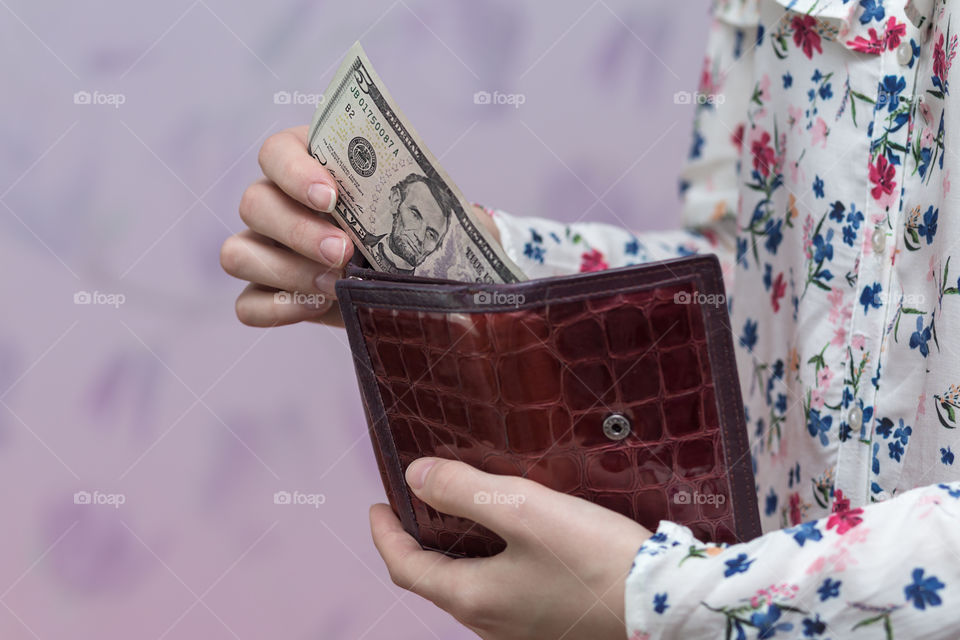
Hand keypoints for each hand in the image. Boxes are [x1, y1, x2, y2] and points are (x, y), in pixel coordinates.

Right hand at [221, 125, 501, 327]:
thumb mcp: (435, 216)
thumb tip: (464, 219)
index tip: (332, 196)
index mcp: (312, 163)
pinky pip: (247, 304)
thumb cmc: (421, 234)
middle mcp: (278, 201)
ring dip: (285, 270)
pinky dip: (276, 308)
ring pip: (238, 253)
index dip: (296, 171)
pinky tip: (316, 306)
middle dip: (298, 230)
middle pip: (254, 203)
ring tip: (335, 284)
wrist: (417, 280)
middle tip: (344, 252)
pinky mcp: (268, 294)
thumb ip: (439, 208)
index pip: (277, 152)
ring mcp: (266, 249)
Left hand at [370, 458, 651, 639]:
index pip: (405, 568)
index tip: (377, 506)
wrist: (665, 607)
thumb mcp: (523, 511)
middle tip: (420, 505)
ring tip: (464, 517)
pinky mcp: (551, 628)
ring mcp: (522, 632)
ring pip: (471, 589)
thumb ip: (463, 490)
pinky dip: (491, 565)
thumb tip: (415, 476)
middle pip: (437, 581)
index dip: (384, 535)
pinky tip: (515, 543)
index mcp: (474, 598)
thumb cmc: (593, 560)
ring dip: (457, 554)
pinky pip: (504, 595)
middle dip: (420, 543)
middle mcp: (491, 625)